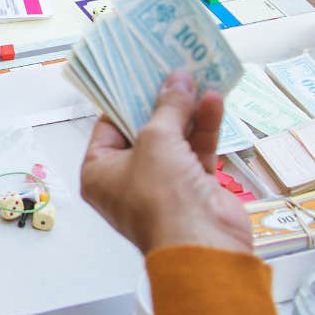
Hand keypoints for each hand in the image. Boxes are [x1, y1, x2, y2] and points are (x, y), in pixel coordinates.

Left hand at [79, 72, 250, 253]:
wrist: (203, 243)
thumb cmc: (162, 197)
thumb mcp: (157, 139)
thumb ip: (167, 107)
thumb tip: (177, 82)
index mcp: (100, 172)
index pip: (108, 127)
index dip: (125, 100)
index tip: (140, 73)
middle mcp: (128, 180)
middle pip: (144, 131)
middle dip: (161, 102)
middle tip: (171, 71)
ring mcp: (163, 186)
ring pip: (174, 140)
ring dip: (187, 111)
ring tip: (197, 78)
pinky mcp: (194, 189)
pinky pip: (196, 152)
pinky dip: (204, 128)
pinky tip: (213, 101)